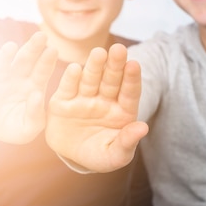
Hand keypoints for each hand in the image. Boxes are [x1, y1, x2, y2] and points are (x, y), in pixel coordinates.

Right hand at [0, 31, 56, 143]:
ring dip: (4, 56)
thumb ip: (36, 114)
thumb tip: (36, 95)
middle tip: (41, 36)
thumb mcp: (29, 128)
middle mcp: (14, 79)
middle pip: (24, 61)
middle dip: (32, 48)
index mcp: (31, 86)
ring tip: (10, 47)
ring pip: (0, 66)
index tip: (53, 50)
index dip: (47, 61)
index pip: (41, 71)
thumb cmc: (15, 128)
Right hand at [45, 43, 148, 171]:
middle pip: (111, 80)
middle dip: (115, 65)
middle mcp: (104, 100)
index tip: (134, 64)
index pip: (129, 92)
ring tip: (98, 53)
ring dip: (94, 66)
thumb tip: (143, 127)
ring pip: (90, 80)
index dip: (131, 79)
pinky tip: (75, 68)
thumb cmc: (98, 155)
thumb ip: (127, 142)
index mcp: (122, 111)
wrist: (70, 156)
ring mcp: (83, 98)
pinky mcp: (63, 101)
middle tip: (118, 49)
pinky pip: (68, 88)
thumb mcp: (114, 156)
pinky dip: (71, 78)